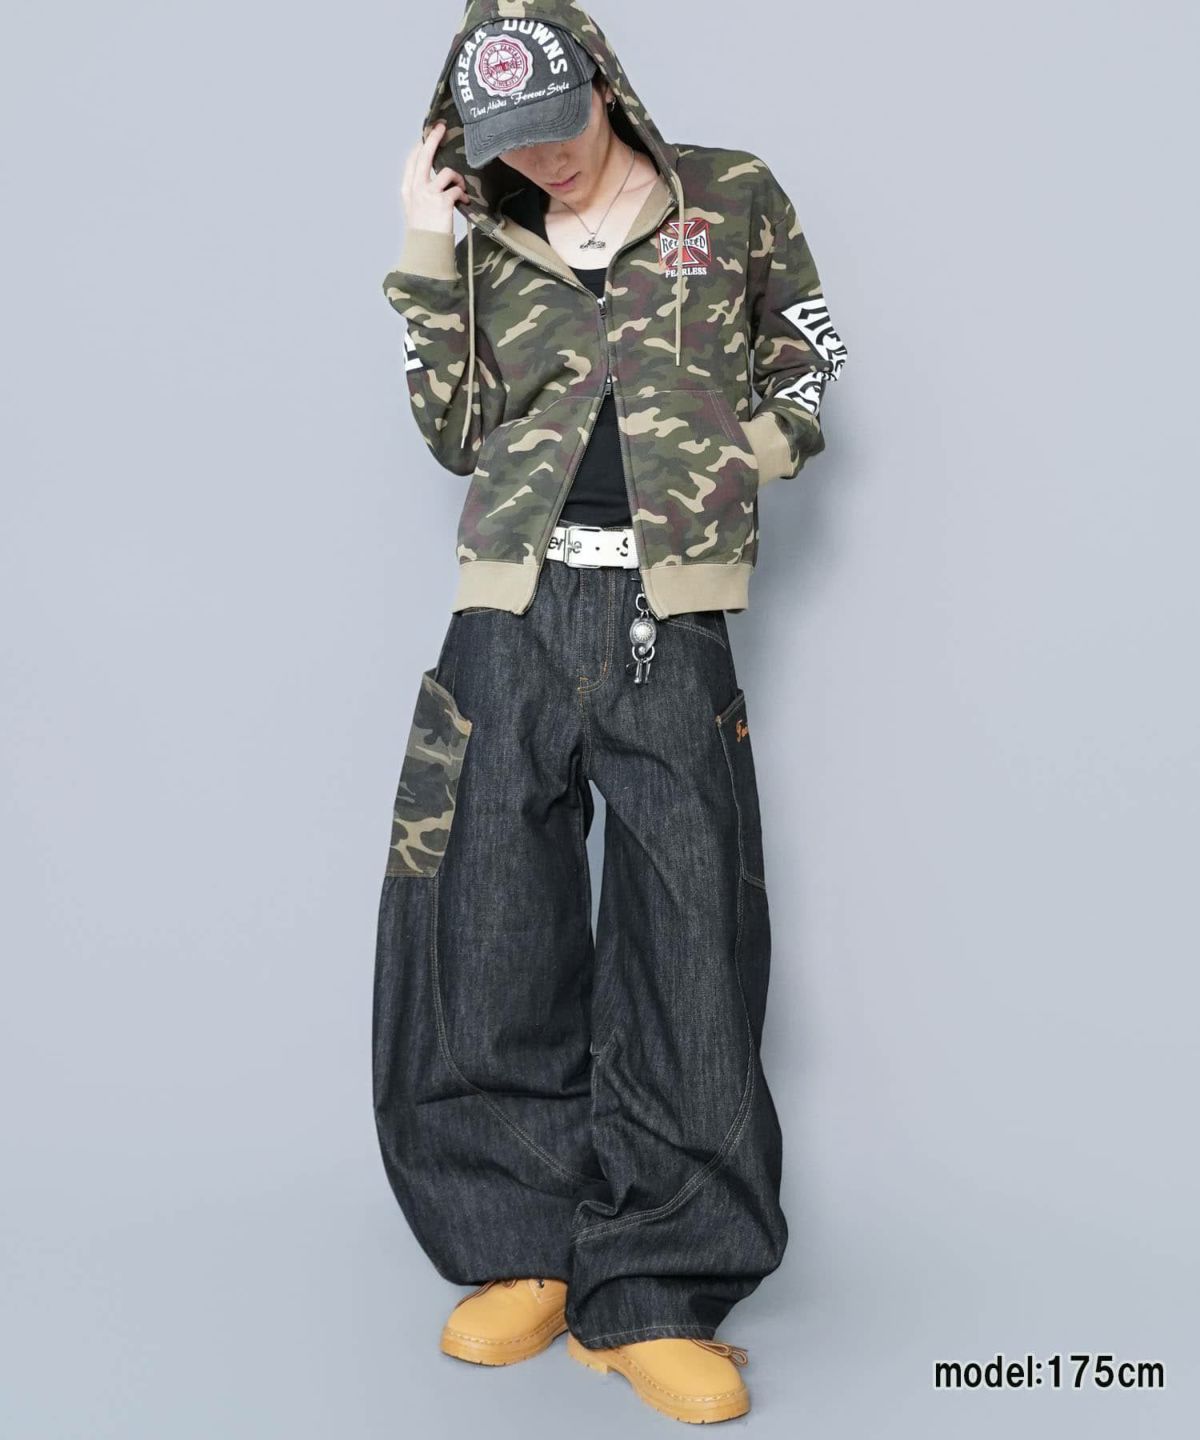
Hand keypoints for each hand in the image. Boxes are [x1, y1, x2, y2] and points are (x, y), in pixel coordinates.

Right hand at [401, 119, 466, 234]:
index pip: (413, 160)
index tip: (429, 135)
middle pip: (424, 156)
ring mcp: (428, 194)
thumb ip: (421, 191)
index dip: (421, 145)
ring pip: (446, 173)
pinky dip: (463, 195)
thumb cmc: (424, 230)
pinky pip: (457, 189)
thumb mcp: (416, 208)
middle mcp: (416, 188)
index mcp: (408, 189)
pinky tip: (464, 202)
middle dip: (434, 139)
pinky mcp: (442, 202)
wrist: (426, 248)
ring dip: (458, 179)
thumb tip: (436, 176)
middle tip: (442, 128)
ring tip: (461, 191)